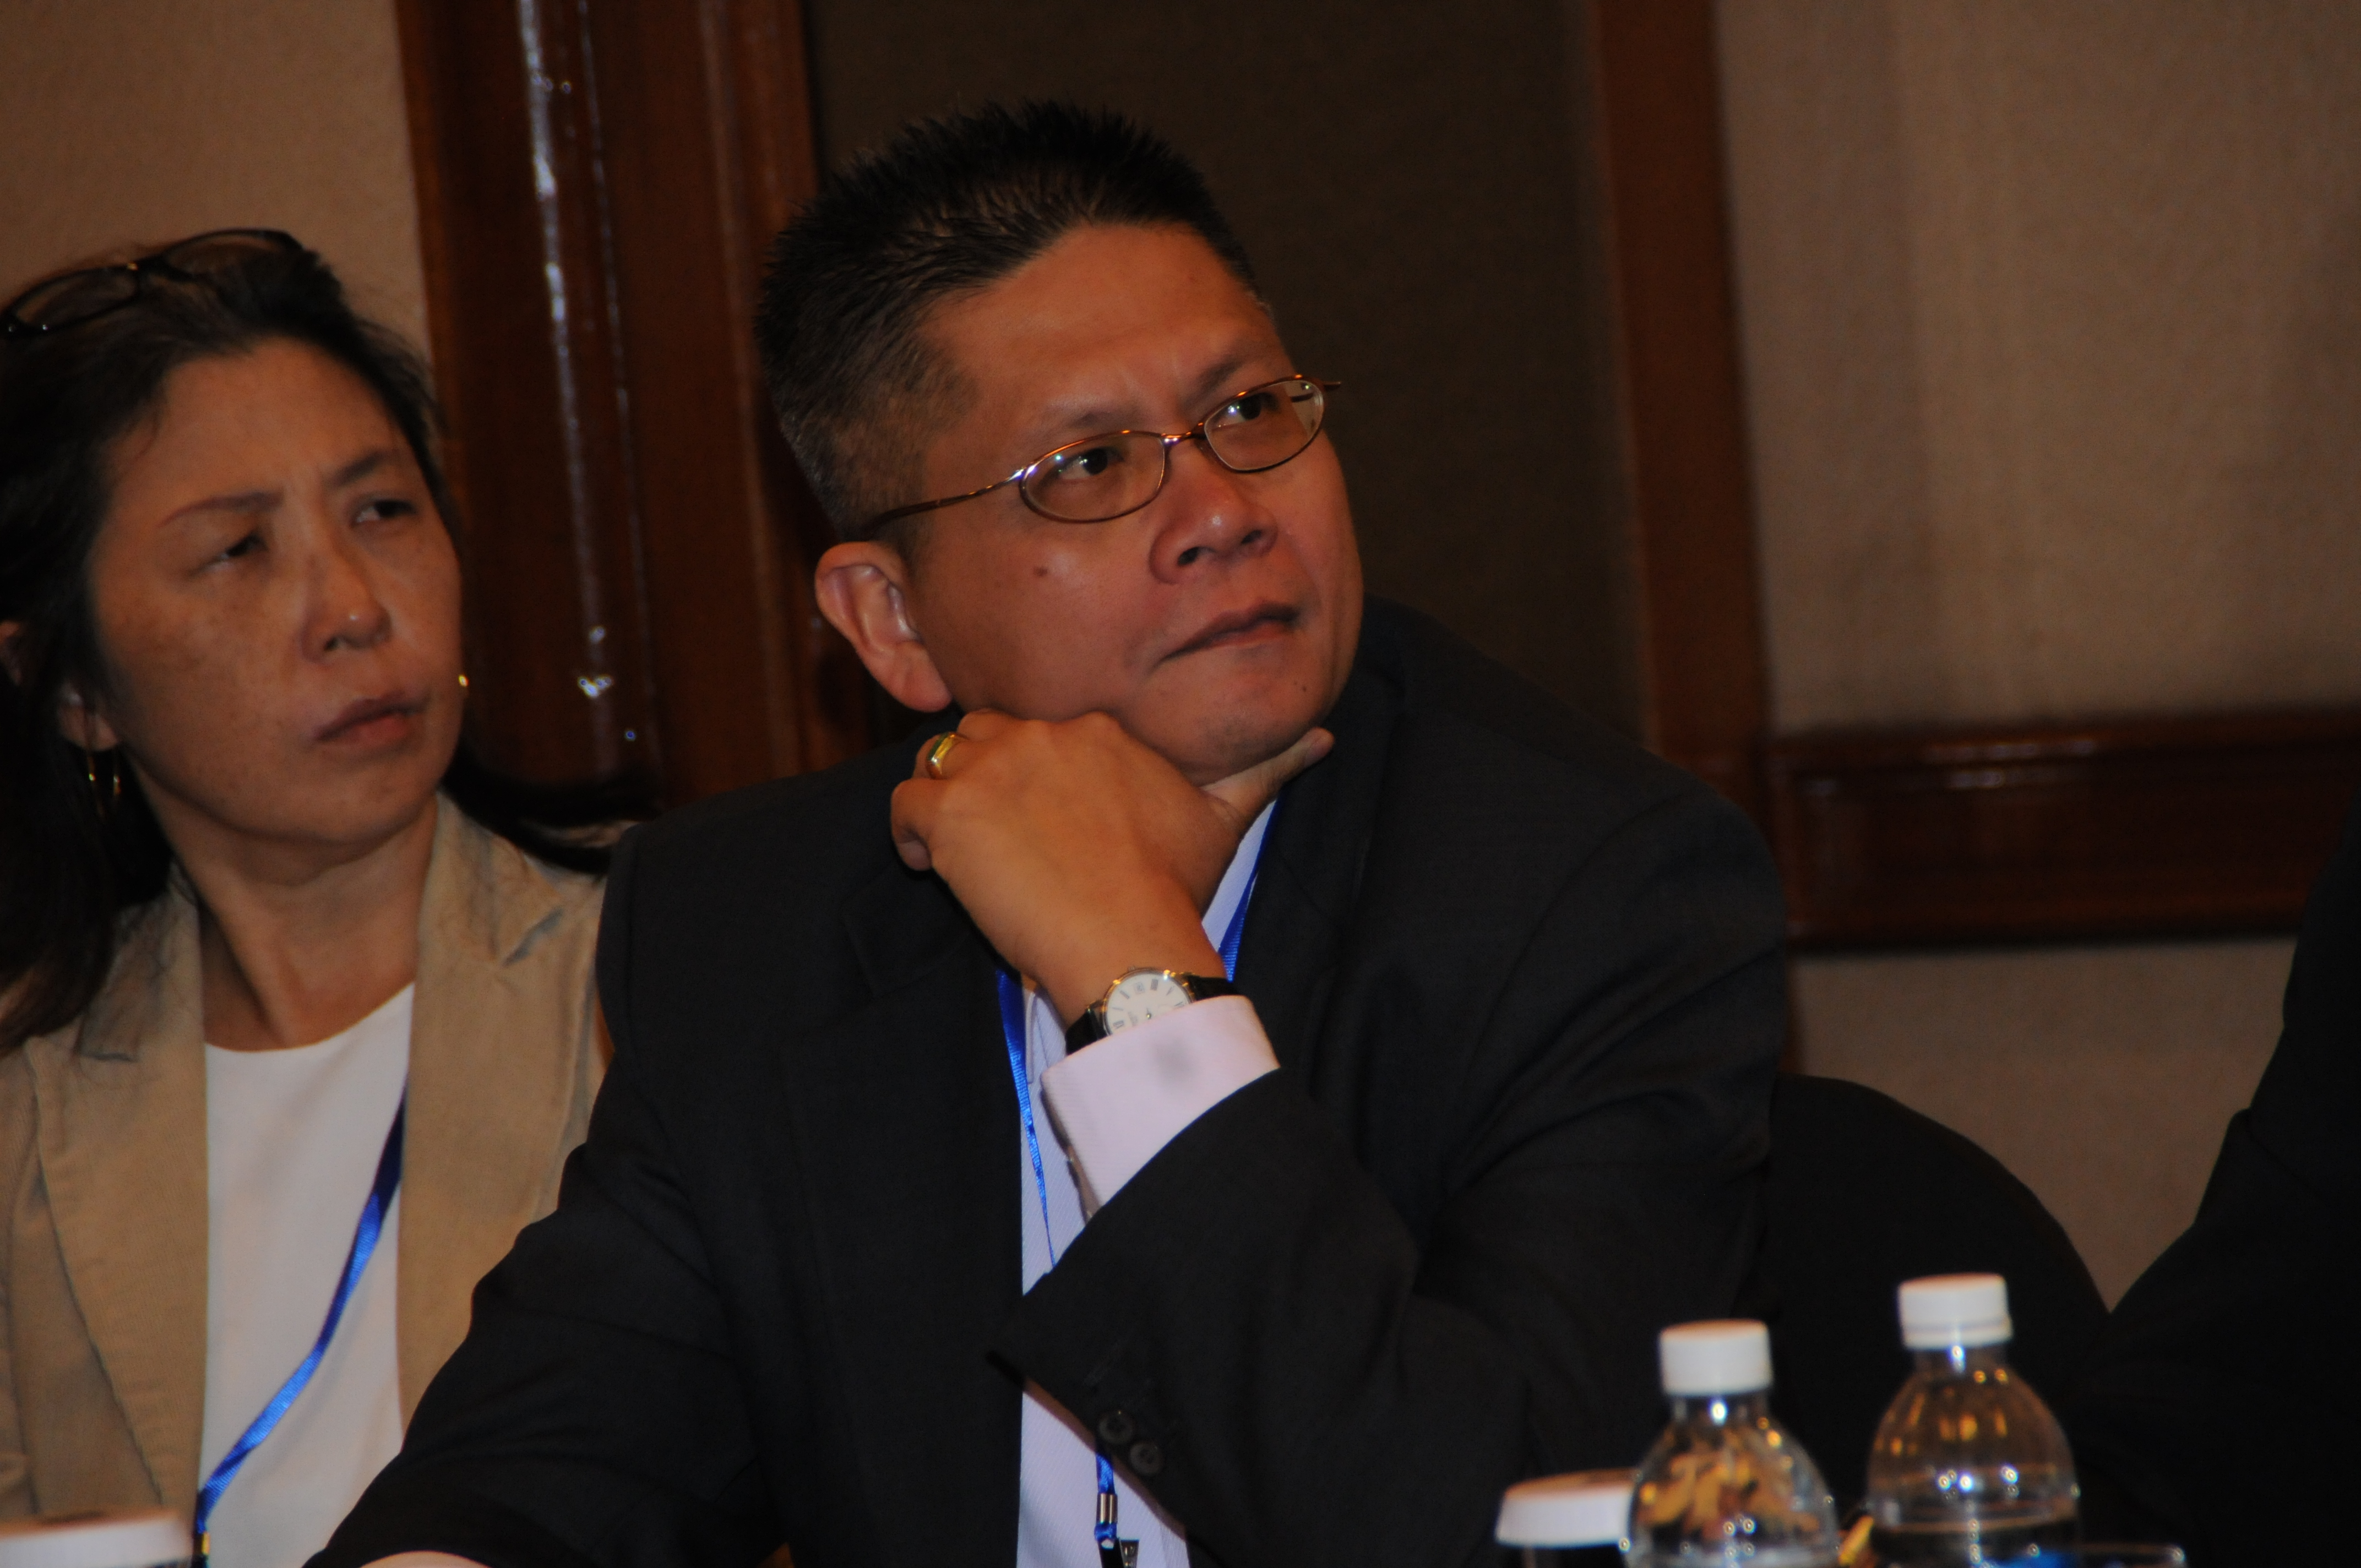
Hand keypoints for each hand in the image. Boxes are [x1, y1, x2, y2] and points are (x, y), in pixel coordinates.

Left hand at [891, 711, 1330, 1023]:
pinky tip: (931, 866)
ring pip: (941, 758)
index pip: (1046, 729)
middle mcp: (1045, 733)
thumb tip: (1321, 737)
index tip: (1042, 820)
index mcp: (1101, 731)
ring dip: (945, 799)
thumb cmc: (1172, 891)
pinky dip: (909, 834)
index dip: (1035, 771)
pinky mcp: (951, 812)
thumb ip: (1263, 770)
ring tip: (961, 850)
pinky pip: (904, 802)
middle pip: (988, 734)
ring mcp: (993, 769)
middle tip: (997, 835)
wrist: (1126, 942)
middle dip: (985, 777)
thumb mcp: (1222, 823)